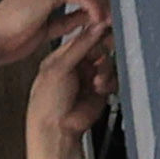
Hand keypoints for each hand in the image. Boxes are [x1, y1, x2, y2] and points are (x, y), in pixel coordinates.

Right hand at [0, 0, 103, 69]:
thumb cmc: (6, 42)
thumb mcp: (44, 29)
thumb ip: (66, 20)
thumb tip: (86, 18)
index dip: (90, 4)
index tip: (103, 15)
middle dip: (98, 4)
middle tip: (113, 16)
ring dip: (99, 5)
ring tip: (109, 19)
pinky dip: (92, 7)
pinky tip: (98, 18)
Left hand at [27, 10, 117, 158]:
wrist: (57, 132)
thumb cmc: (47, 105)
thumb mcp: (60, 69)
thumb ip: (80, 46)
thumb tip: (96, 26)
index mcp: (59, 60)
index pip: (81, 39)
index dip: (94, 33)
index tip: (106, 26)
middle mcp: (74, 67)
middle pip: (98, 49)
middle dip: (102, 53)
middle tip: (104, 54)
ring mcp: (87, 78)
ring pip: (107, 62)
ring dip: (105, 70)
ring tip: (97, 81)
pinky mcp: (99, 89)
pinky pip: (112, 77)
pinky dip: (109, 81)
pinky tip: (100, 88)